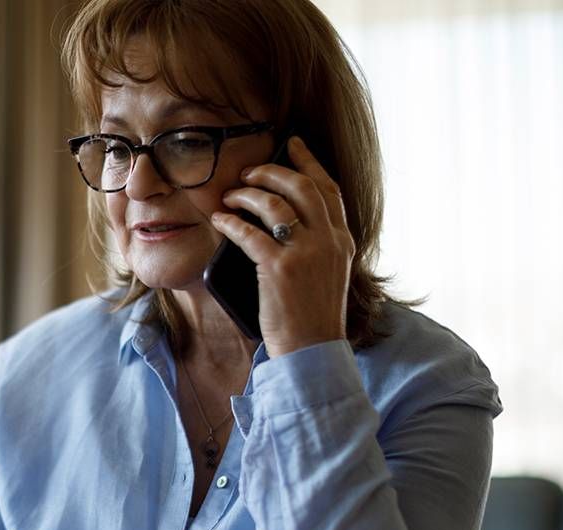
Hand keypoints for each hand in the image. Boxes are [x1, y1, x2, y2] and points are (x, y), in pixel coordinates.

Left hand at [211, 136, 353, 357]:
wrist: (312, 351)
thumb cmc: (312, 316)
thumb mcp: (328, 274)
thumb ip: (317, 244)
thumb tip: (285, 216)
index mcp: (343, 241)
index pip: (328, 188)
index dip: (308, 161)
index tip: (292, 143)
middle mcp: (329, 242)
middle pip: (300, 186)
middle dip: (270, 172)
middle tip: (248, 173)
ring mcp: (306, 254)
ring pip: (274, 204)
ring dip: (246, 195)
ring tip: (229, 197)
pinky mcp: (280, 269)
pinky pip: (249, 233)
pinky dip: (230, 222)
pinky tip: (219, 219)